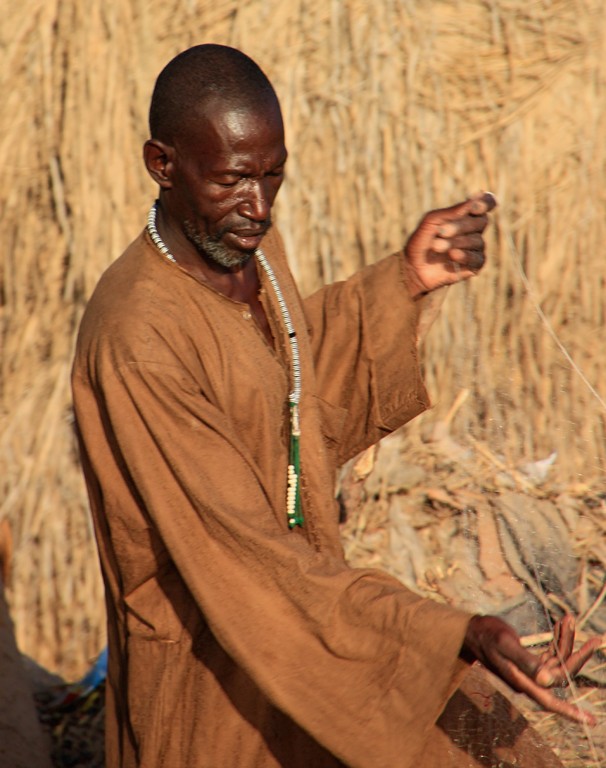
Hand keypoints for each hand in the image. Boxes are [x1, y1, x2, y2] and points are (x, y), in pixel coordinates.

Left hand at [403, 192, 496, 295]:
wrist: (413, 267)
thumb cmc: (421, 240)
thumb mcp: (431, 221)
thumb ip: (452, 211)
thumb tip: (475, 199)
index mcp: (467, 215)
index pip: (487, 203)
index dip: (485, 203)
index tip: (474, 208)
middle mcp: (475, 230)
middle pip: (481, 222)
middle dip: (460, 226)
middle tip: (441, 232)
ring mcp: (476, 248)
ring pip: (477, 241)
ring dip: (455, 242)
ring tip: (436, 246)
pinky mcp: (474, 265)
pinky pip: (478, 259)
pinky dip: (464, 256)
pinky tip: (452, 255)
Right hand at [461, 614, 601, 725]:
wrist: (472, 630)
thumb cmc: (486, 635)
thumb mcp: (505, 644)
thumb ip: (526, 661)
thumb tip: (548, 680)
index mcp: (522, 681)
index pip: (551, 700)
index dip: (570, 712)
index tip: (590, 720)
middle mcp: (528, 680)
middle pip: (560, 674)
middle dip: (577, 657)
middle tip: (595, 640)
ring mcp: (530, 671)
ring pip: (558, 661)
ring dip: (567, 642)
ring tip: (569, 620)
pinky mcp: (530, 661)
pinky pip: (551, 654)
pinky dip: (558, 640)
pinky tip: (560, 625)